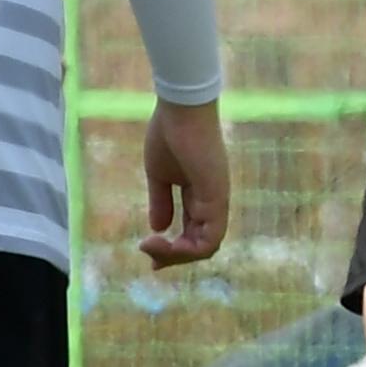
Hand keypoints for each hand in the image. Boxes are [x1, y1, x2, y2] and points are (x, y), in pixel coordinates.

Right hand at [140, 99, 228, 266]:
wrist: (179, 108)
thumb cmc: (169, 134)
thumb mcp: (160, 175)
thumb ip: (161, 202)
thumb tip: (158, 228)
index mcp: (201, 196)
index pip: (196, 233)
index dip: (175, 249)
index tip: (148, 250)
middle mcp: (213, 202)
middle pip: (202, 245)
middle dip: (174, 257)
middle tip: (149, 257)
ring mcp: (217, 199)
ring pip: (208, 246)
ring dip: (178, 256)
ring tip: (151, 249)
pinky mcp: (216, 196)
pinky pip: (210, 236)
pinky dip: (187, 248)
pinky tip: (162, 240)